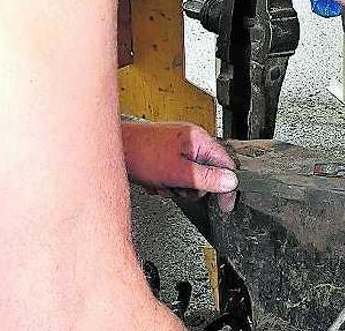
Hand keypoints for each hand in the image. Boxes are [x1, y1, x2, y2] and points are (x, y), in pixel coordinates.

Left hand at [121, 121, 237, 210]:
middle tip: (177, 186)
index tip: (226, 204)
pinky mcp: (168, 153)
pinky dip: (167, 182)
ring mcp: (179, 146)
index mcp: (199, 139)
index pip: (227, 163)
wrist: (114, 150)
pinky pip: (177, 175)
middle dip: (191, 187)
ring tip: (162, 182)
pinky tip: (155, 180)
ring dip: (176, 186)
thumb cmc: (140, 155)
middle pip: (208, 173)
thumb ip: (207, 178)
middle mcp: (192, 140)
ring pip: (191, 177)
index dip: (228, 186)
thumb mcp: (178, 173)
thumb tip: (230, 181)